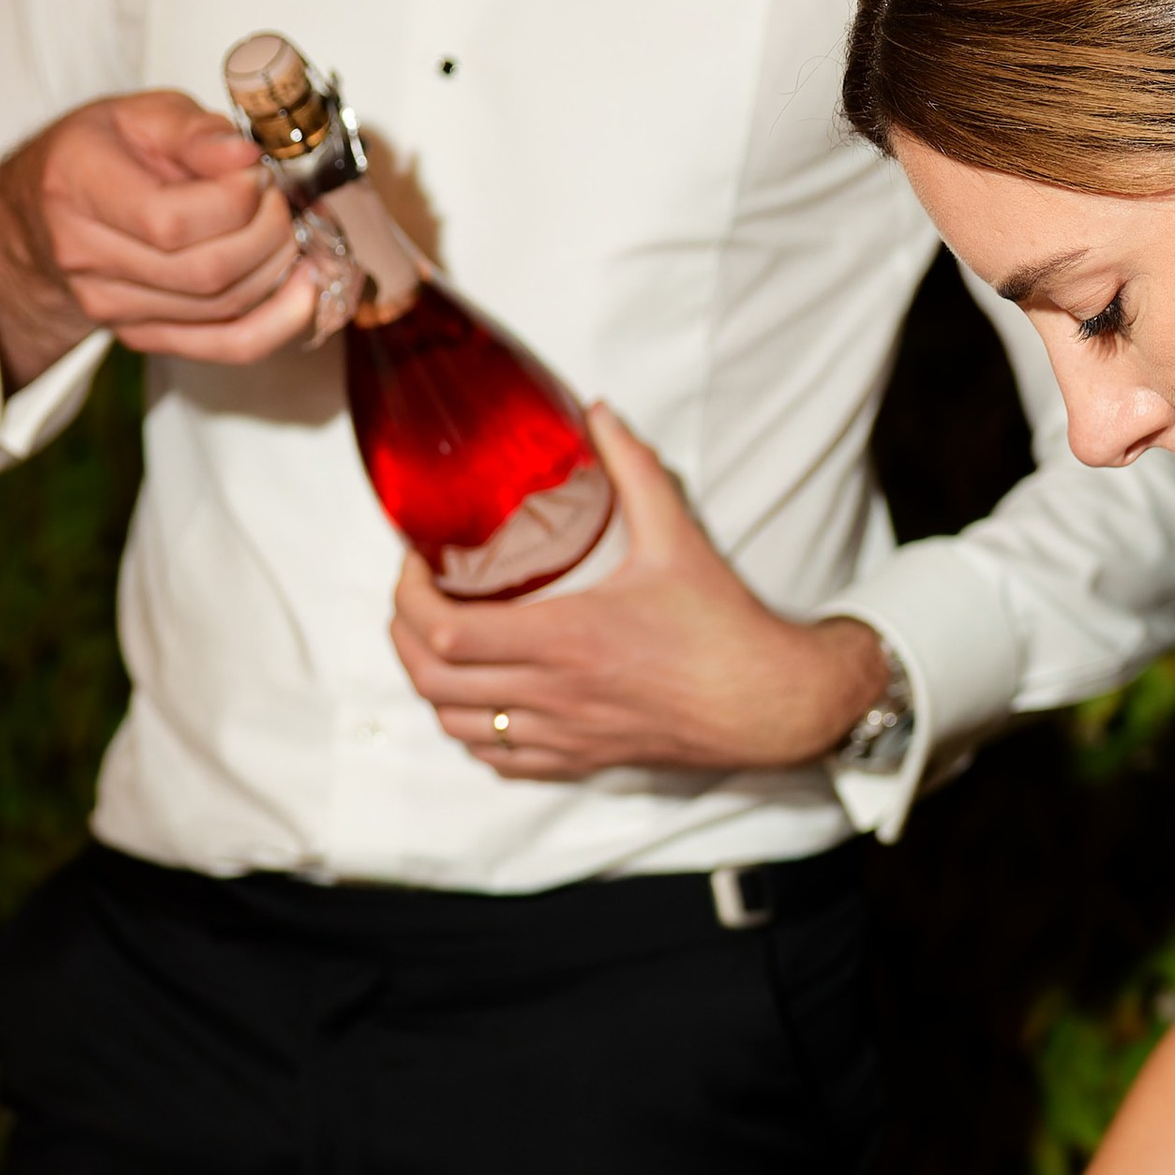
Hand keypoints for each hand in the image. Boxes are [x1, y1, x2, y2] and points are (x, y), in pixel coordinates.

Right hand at [0, 92, 313, 390]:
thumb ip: (193, 132)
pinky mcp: (141, 336)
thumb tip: (245, 157)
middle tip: (279, 199)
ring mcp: (112, 306)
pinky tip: (305, 289)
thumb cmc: (96, 155)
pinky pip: (225, 346)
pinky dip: (278, 322)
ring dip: (277, 268)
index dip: (236, 200)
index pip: (172, 221)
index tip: (256, 173)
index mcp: (77, 185)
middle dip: (267, 232)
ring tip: (287, 228)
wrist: (41, 217)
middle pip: (206, 271)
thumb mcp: (137, 115)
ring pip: (224, 307)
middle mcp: (86, 255)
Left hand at [390, 406, 891, 776]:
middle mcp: (556, 695)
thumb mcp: (677, 538)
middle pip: (433, 684)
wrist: (771, 704)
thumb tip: (599, 413)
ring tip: (438, 646)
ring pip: (458, 728)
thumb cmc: (725, 629)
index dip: (409, 600)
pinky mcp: (582, 760)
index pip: (447, 634)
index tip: (416, 565)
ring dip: (432, 687)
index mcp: (568, 639)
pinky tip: (482, 702)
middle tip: (414, 599)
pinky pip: (500, 762)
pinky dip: (473, 733)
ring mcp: (565, 734)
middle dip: (403, 638)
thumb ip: (633, 470)